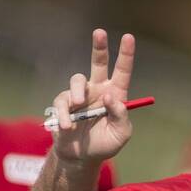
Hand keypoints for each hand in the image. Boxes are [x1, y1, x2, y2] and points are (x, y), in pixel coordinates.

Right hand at [49, 29, 135, 165]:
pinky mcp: (64, 105)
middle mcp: (98, 90)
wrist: (81, 158)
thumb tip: (111, 97)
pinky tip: (68, 127)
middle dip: (99, 47)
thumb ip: (121, 116)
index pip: (123, 70)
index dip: (126, 54)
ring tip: (78, 104)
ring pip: (77, 80)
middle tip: (99, 32)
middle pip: (98, 62)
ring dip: (78, 90)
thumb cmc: (104, 145)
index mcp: (115, 94)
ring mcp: (80, 96)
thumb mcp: (120, 134)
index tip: (128, 37)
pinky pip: (62, 103)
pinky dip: (64, 115)